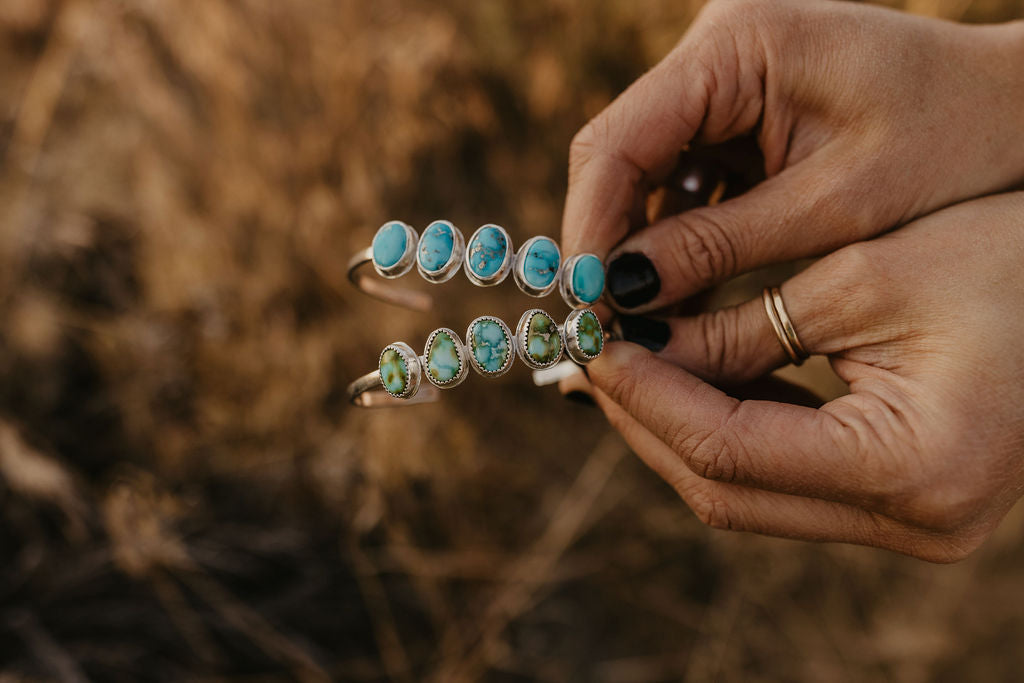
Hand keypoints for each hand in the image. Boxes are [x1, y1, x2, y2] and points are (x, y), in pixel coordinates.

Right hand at [561, 0, 1023, 311]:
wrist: (1021, 110)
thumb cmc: (955, 142)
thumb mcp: (836, 205)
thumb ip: (719, 246)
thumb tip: (620, 297)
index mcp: (738, 46)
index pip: (618, 141)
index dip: (588, 229)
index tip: (582, 307)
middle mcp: (716, 51)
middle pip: (619, 155)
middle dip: (607, 244)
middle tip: (601, 325)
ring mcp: (725, 79)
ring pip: (645, 172)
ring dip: (640, 247)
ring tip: (642, 321)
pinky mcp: (739, 111)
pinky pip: (684, 178)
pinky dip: (679, 237)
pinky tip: (682, 291)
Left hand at [582, 191, 1023, 561]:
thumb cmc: (1009, 259)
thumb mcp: (863, 277)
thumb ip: (741, 328)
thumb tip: (639, 349)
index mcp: (910, 470)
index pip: (728, 452)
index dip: (647, 398)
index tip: (593, 348)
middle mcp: (912, 523)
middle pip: (726, 492)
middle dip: (647, 421)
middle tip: (590, 360)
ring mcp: (909, 525)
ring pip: (746, 494)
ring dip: (676, 428)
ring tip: (624, 366)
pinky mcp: (900, 503)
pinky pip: (783, 479)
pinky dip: (726, 430)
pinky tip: (688, 380)